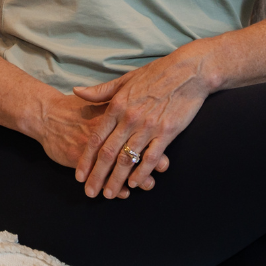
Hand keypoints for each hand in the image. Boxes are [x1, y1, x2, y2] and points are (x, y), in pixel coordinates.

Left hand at [69, 43, 215, 198]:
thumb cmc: (157, 73)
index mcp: (117, 106)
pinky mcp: (167, 132)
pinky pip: (151, 158)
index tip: (79, 176)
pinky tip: (135, 184)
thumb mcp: (125, 79)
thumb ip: (101, 91)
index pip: (96, 138)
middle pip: (108, 153)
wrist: (189, 71)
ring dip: (117, 179)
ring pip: (127, 159)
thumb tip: (77, 92)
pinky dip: (142, 173)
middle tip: (90, 193)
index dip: (86, 160)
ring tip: (109, 194)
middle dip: (97, 176)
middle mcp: (130, 118)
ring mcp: (149, 126)